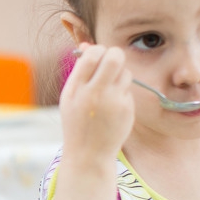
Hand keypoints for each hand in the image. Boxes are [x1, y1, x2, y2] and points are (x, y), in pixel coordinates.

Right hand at [59, 44, 133, 163]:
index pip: (92, 55)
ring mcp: (113, 102)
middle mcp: (95, 93)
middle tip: (112, 62)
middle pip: (115, 57)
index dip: (98, 51)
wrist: (88, 154)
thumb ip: (79, 71)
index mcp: (76, 89)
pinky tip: (113, 108)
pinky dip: (123, 94)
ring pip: (126, 72)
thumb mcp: (70, 97)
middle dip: (115, 54)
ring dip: (120, 75)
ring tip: (110, 89)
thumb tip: (86, 46)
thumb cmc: (77, 122)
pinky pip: (129, 90)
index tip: (97, 57)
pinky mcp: (127, 109)